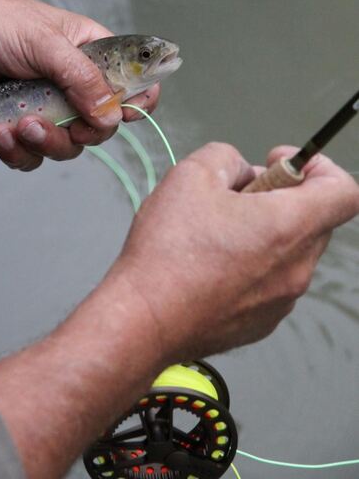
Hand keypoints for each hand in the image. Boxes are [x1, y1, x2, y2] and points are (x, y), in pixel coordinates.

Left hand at [0, 0, 159, 169]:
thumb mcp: (45, 43)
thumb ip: (82, 78)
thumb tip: (112, 116)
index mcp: (91, 53)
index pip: (133, 82)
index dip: (138, 101)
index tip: (127, 114)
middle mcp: (72, 84)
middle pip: (100, 126)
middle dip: (83, 132)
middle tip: (68, 127)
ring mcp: (44, 108)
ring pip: (65, 146)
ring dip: (45, 143)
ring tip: (17, 126)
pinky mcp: (15, 128)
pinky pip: (30, 156)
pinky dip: (16, 151)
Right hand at [113, 142, 358, 361]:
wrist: (144, 319)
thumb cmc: (169, 250)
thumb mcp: (190, 175)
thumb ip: (226, 158)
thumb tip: (241, 173)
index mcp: (289, 227)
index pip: (344, 191)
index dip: (319, 166)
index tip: (280, 164)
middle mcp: (297, 267)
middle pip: (315, 219)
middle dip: (281, 196)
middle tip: (236, 195)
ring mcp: (282, 301)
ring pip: (290, 251)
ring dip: (265, 231)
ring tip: (215, 231)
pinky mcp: (261, 323)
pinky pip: (271, 282)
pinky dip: (252, 265)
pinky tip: (209, 265)